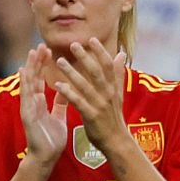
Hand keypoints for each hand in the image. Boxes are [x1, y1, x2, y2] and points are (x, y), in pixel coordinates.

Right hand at [18, 46, 66, 169]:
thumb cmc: (51, 139)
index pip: (40, 79)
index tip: (48, 50)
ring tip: (31, 55)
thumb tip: (65, 88)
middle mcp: (32, 103)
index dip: (43, 65)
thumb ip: (60, 103)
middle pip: (33, 78)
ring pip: (27, 86)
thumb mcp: (58, 116)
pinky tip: (26, 77)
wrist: (46, 158)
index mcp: (40, 103)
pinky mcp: (28, 118)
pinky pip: (27, 101)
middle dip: (36, 62)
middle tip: (40, 45)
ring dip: (29, 70)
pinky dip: (26, 88)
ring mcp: (28, 110)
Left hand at [52, 38, 128, 154]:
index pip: (108, 66)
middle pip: (96, 72)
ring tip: (59, 61)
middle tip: (73, 44)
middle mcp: (107, 94)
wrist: (116, 141)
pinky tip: (58, 85)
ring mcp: (100, 105)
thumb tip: (121, 54)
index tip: (91, 39)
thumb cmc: (114, 117)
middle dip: (85, 57)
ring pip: (85, 85)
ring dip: (72, 72)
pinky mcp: (91, 116)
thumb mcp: (118, 94)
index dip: (100, 52)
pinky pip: (78, 102)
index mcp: (113, 88)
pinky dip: (69, 93)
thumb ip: (118, 74)